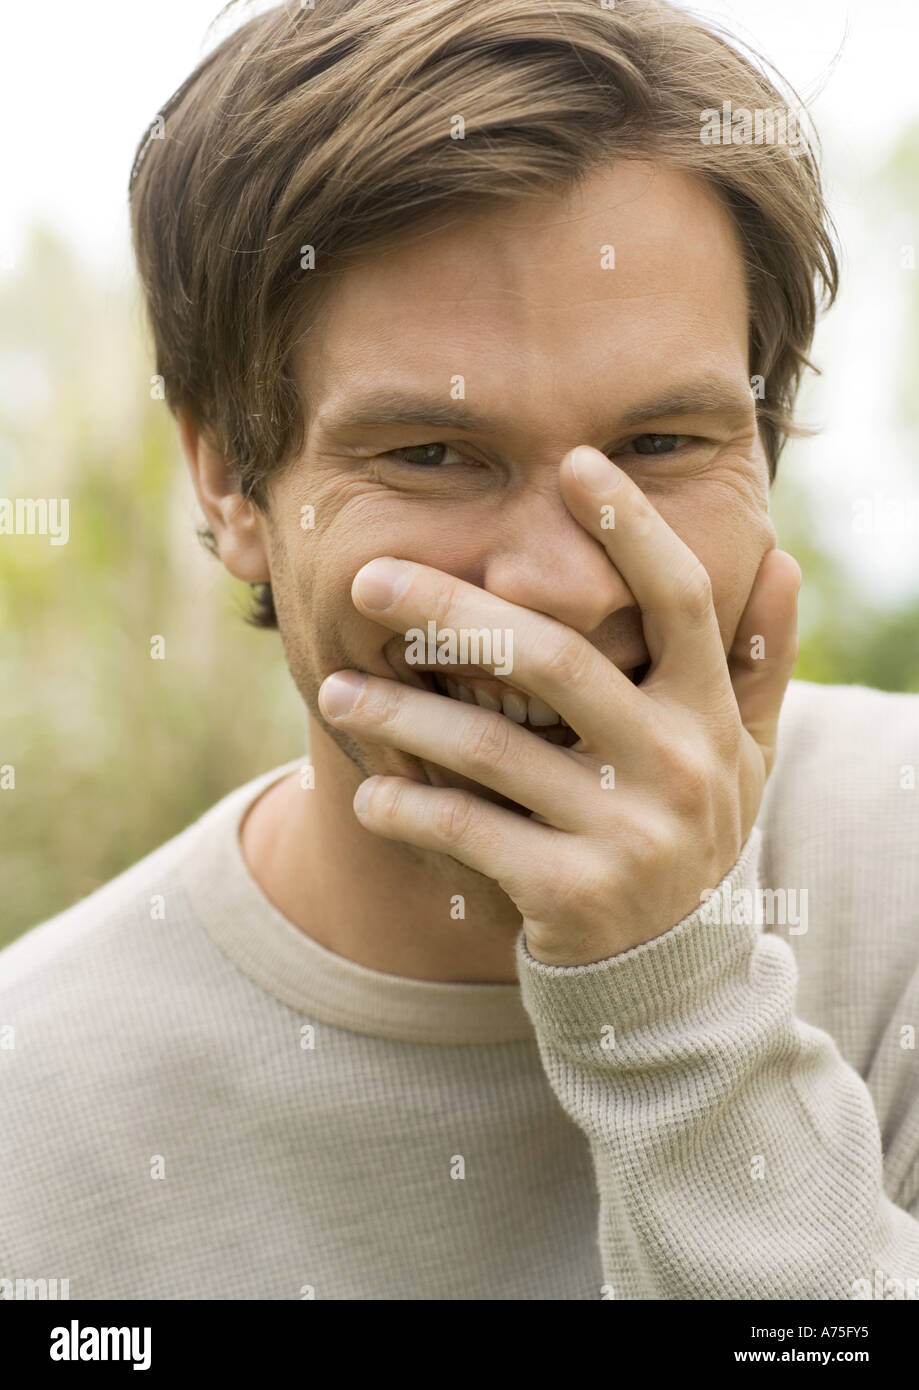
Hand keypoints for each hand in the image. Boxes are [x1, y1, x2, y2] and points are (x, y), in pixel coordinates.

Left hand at [317, 445, 800, 965]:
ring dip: (401, 714)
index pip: (681, 601)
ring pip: (492, 748)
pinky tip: (368, 790)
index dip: (635, 529)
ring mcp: (626, 833)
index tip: (574, 462)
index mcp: (709, 717)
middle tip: (370, 577)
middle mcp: (678, 766)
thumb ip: (758, 661)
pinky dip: (407, 807)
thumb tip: (783, 561)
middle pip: (556, 659)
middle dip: (453, 610)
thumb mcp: (742, 755)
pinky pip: (467, 831)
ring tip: (339, 692)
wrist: (666, 975)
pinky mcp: (570, 893)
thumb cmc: (686, 834)